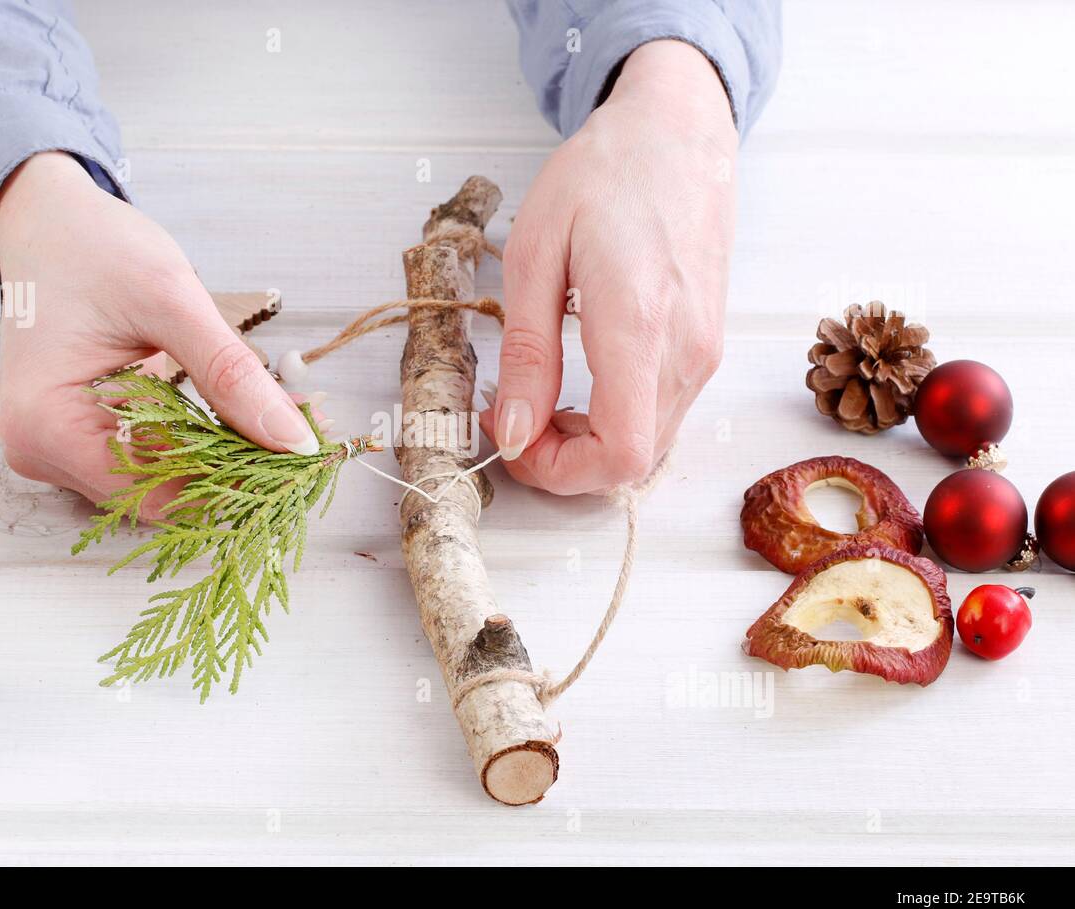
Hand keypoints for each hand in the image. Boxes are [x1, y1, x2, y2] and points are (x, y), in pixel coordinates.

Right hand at [0, 152, 317, 516]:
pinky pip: (155, 452)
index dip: (233, 488)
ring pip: (165, 476)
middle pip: (162, 492)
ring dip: (228, 452)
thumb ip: (230, 373)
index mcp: (47, 427)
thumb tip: (292, 440)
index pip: (157, 495)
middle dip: (238, 466)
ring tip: (292, 417)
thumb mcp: (169, 301)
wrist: (48, 221)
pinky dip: (205, 436)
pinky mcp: (84, 436)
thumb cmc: (92, 247)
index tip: (298, 463)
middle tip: (309, 433)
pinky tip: (252, 411)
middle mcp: (44, 452)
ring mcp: (60, 448)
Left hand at [481, 40, 736, 494]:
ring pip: (647, 445)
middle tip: (509, 417)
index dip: (559, 471)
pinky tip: (576, 382)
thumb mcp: (536, 254)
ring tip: (536, 395)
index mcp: (638, 328)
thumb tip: (514, 430)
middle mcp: (685, 352)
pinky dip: (613, 420)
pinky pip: (660, 415)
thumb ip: (528, 354)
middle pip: (632, 464)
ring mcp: (703, 353)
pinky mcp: (705, 347)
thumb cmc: (604, 175)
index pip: (620, 455)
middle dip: (562, 462)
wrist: (676, 132)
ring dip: (585, 443)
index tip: (511, 437)